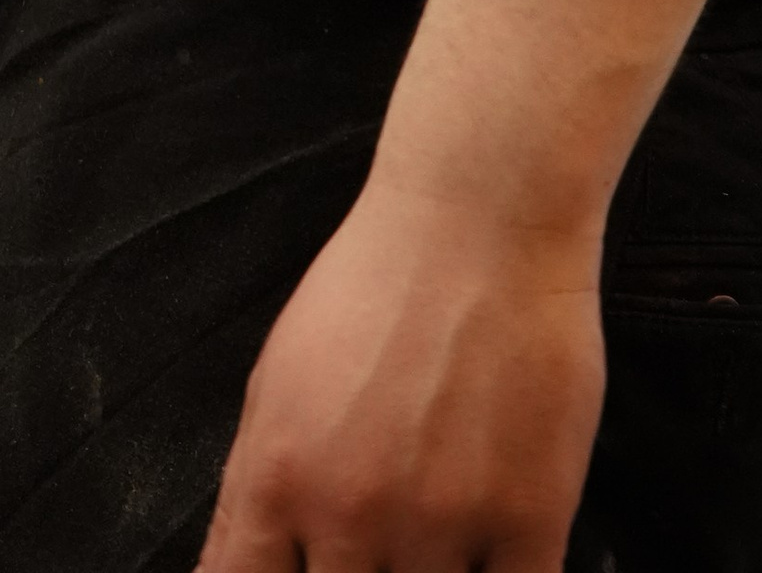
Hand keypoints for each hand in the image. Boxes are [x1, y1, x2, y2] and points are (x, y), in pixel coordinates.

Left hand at [198, 176, 604, 570]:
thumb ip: (252, 490)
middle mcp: (351, 512)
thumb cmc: (373, 288)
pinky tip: (490, 557)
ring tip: (432, 534)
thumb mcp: (276, 380)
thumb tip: (231, 572)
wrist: (478, 223)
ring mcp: (443, 524)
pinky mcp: (530, 522)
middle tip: (374, 550)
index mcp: (277, 477)